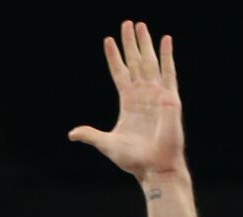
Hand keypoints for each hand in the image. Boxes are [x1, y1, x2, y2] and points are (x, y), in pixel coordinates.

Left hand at [69, 21, 184, 185]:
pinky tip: (166, 40)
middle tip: (127, 23)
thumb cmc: (133, 160)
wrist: (154, 167)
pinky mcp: (170, 99)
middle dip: (130, 43)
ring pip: (150, 62)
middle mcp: (143, 95)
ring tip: (140, 25)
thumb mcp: (107, 144)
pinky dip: (167, 56)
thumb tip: (72, 134)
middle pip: (135, 62)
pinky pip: (169, 72)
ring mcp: (157, 95)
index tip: (108, 40)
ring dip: (145, 43)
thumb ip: (91, 135)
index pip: (119, 73)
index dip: (114, 57)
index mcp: (128, 103)